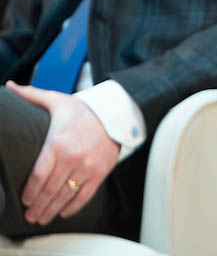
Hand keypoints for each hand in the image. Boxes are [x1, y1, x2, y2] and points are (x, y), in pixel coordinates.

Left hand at [6, 81, 119, 224]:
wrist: (117, 113)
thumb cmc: (83, 110)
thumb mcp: (57, 101)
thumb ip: (32, 96)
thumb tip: (10, 87)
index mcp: (59, 143)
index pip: (39, 175)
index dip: (29, 191)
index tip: (23, 199)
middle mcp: (73, 158)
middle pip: (50, 190)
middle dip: (37, 206)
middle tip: (29, 215)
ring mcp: (88, 167)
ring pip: (65, 196)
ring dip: (51, 210)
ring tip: (41, 218)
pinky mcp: (100, 173)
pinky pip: (84, 195)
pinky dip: (72, 207)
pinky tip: (63, 213)